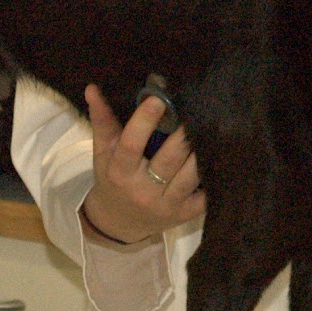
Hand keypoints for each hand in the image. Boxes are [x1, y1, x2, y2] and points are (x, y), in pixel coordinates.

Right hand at [79, 84, 204, 247]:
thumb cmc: (112, 178)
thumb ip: (102, 120)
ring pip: (191, 175)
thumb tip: (92, 88)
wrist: (119, 222)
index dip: (145, 121)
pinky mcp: (185, 215)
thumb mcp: (103, 152)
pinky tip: (219, 157)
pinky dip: (212, 175)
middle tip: (196, 111)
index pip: (131, 144)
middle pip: (169, 159)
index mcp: (119, 172)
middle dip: (183, 134)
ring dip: (201, 151)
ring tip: (211, 129)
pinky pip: (205, 195)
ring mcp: (166, 205)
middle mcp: (142, 191)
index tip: (158, 99)